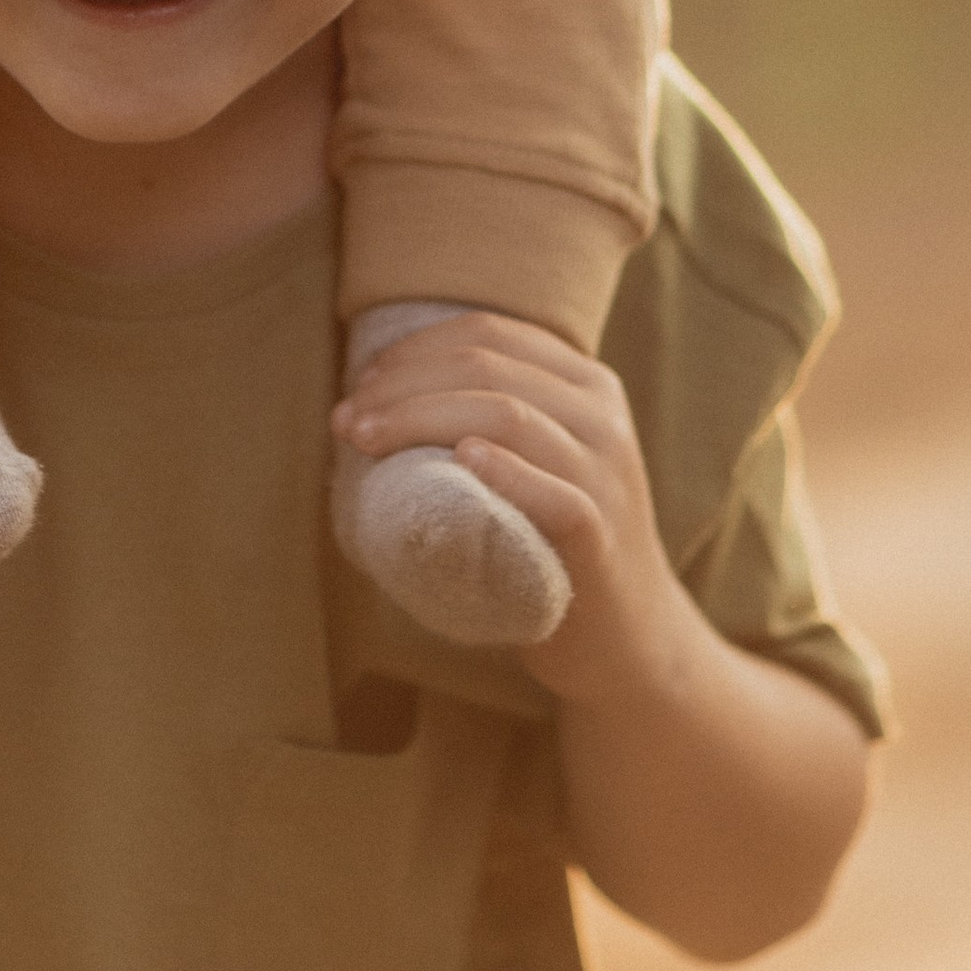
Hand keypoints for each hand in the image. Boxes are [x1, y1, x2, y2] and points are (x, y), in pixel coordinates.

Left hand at [333, 310, 691, 705]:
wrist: (625, 636)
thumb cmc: (550, 539)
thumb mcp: (537, 458)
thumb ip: (487, 414)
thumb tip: (370, 390)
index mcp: (586, 384)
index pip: (490, 333)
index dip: (415, 349)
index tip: (361, 382)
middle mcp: (602, 418)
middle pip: (487, 369)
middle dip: (402, 386)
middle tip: (345, 420)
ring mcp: (607, 476)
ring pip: (508, 415)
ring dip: (422, 418)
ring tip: (366, 440)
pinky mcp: (600, 536)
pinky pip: (555, 493)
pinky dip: (505, 470)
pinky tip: (461, 461)